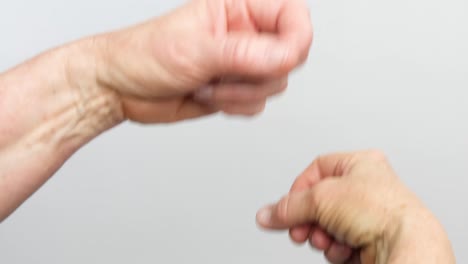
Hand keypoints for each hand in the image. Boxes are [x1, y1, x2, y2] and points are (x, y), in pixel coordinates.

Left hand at [92, 0, 312, 122]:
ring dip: (240, 94)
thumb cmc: (144, 55)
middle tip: (223, 72)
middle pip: (289, 57)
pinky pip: (259, 105)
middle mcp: (245, 34)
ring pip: (275, 84)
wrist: (123, 89)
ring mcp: (242, 64)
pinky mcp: (237, 89)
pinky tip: (207, 94)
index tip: (279, 61)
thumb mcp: (194, 50)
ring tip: (207, 83)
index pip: (292, 17)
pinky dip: (235, 107)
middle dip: (256, 75)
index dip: (294, 41)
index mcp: (238, 8)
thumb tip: (285, 56)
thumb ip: (244, 54)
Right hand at [256, 150, 454, 262]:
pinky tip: (342, 249)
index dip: (299, 188)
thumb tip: (266, 214)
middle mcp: (366, 186)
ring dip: (321, 236)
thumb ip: (288, 207)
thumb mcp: (321, 199)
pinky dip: (335, 248)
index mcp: (360, 163)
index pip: (316, 169)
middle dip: (308, 219)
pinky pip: (339, 241)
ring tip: (327, 239)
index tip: (289, 206)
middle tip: (301, 230)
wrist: (405, 244)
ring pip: (327, 224)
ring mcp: (368, 213)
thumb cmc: (381, 211)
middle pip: (319, 201)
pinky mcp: (369, 238)